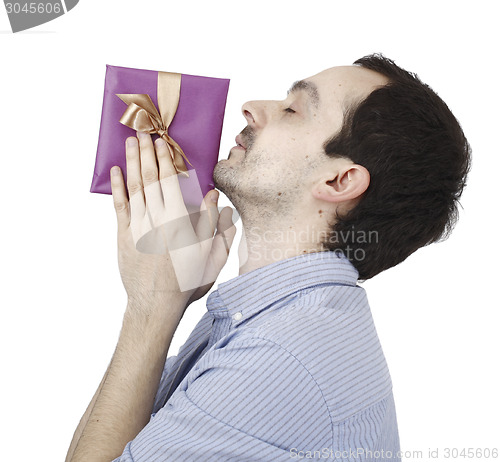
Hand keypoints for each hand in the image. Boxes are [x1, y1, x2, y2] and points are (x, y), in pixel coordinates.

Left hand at [110, 132, 235, 308]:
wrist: (156, 304)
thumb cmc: (187, 281)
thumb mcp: (211, 254)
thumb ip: (213, 223)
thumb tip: (213, 196)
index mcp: (178, 220)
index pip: (170, 181)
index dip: (165, 159)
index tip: (162, 142)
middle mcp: (155, 218)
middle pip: (149, 178)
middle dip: (146, 153)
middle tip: (143, 132)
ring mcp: (137, 226)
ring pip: (134, 187)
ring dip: (131, 163)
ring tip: (129, 143)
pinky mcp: (124, 236)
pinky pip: (119, 207)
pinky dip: (117, 188)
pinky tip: (115, 173)